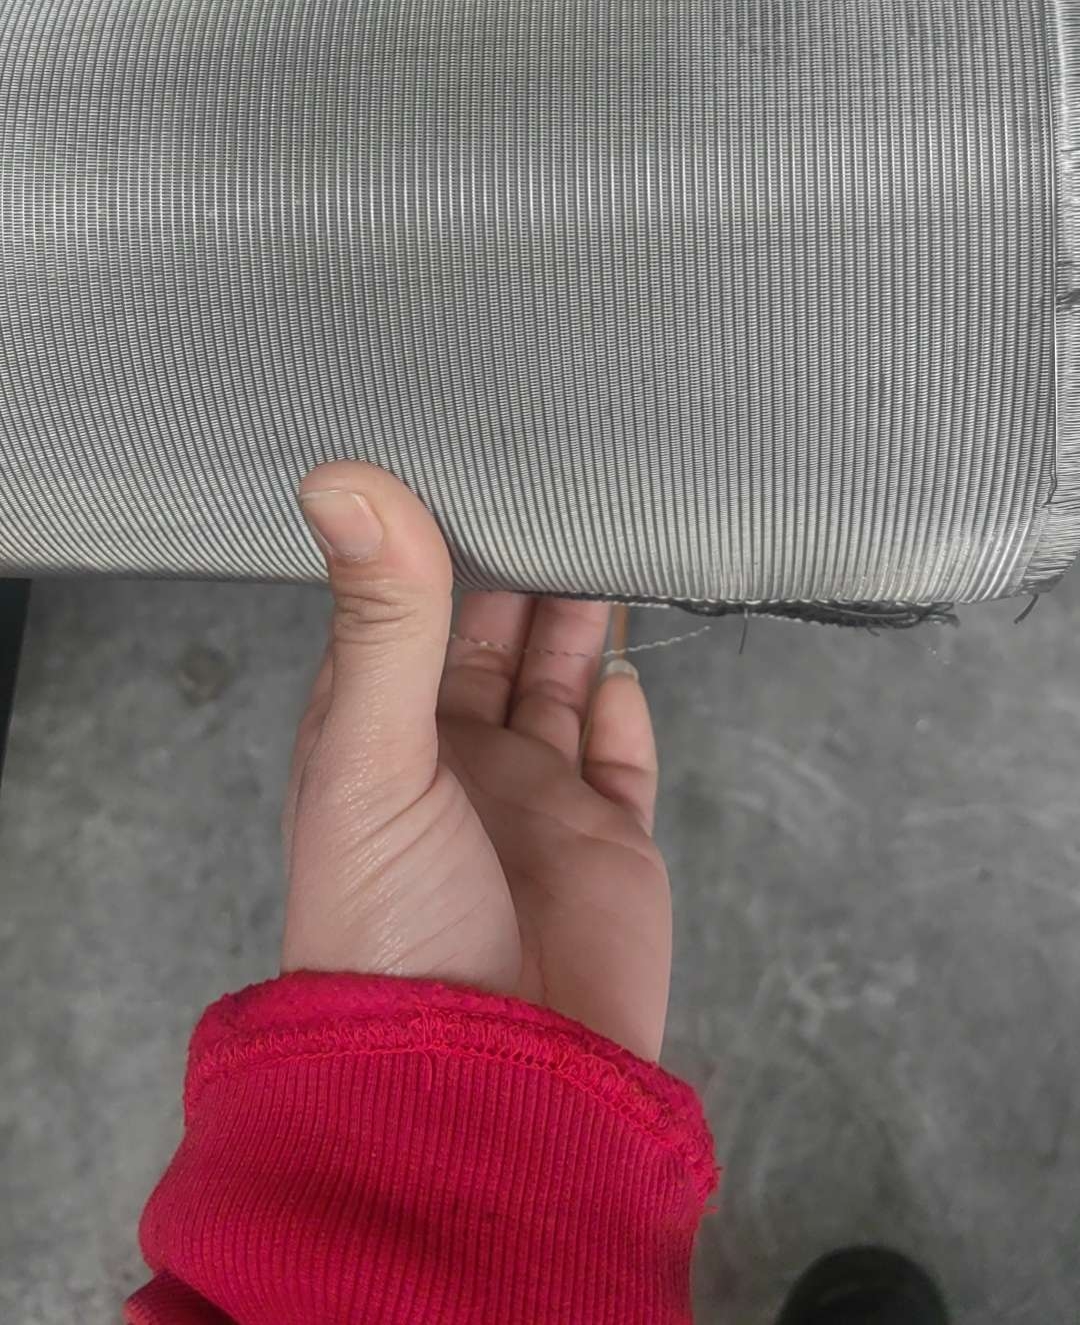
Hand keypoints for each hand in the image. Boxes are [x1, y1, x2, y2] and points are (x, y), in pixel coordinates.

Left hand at [282, 461, 670, 1060]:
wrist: (490, 1091)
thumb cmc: (393, 927)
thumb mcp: (373, 757)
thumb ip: (381, 619)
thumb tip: (342, 475)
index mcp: (379, 734)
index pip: (402, 609)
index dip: (429, 537)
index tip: (462, 449)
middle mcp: (455, 757)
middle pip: (492, 634)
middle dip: (520, 563)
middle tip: (559, 472)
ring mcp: (535, 798)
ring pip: (563, 680)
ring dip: (580, 614)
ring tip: (606, 529)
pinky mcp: (609, 841)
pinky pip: (622, 751)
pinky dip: (627, 700)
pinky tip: (628, 649)